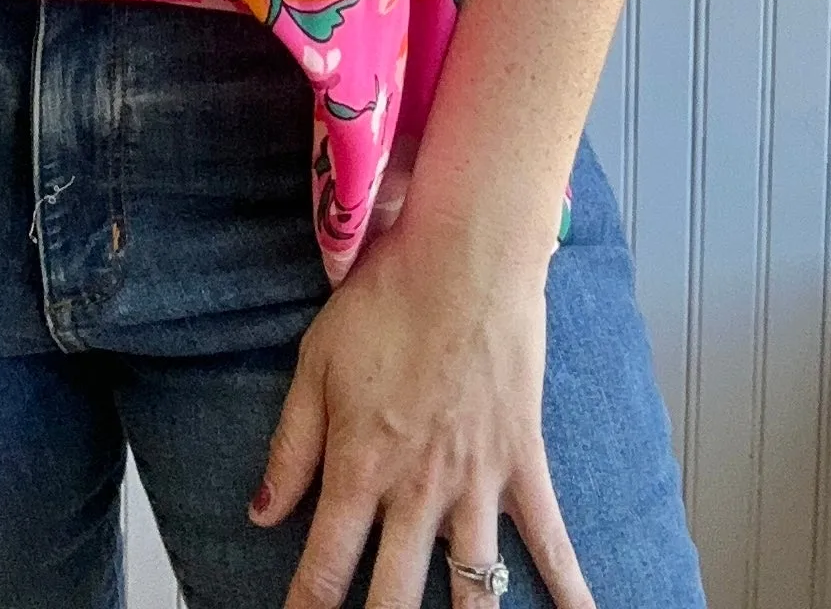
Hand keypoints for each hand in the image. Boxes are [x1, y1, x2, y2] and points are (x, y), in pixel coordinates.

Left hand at [251, 203, 592, 608]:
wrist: (463, 256)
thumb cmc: (385, 299)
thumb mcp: (314, 365)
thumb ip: (290, 448)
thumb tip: (261, 514)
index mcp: (359, 465)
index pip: (325, 567)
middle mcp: (417, 489)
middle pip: (395, 597)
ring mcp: (476, 482)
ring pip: (472, 588)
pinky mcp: (523, 464)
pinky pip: (549, 540)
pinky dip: (568, 589)